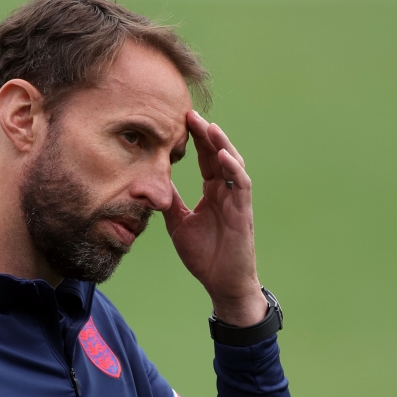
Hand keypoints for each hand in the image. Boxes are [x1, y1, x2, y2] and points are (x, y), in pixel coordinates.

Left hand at [162, 110, 266, 326]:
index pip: (204, 159)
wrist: (222, 283)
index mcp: (212, 192)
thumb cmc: (205, 256)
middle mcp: (226, 192)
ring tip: (208, 127)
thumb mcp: (179, 224)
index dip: (195, 139)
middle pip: (217, 154)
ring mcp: (237, 200)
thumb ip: (170, 202)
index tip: (180, 120)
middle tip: (189, 114)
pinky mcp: (243, 212)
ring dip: (221, 145)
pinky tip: (222, 155)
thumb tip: (153, 184)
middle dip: (205, 134)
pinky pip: (241, 185)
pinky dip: (233, 169)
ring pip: (232, 164)